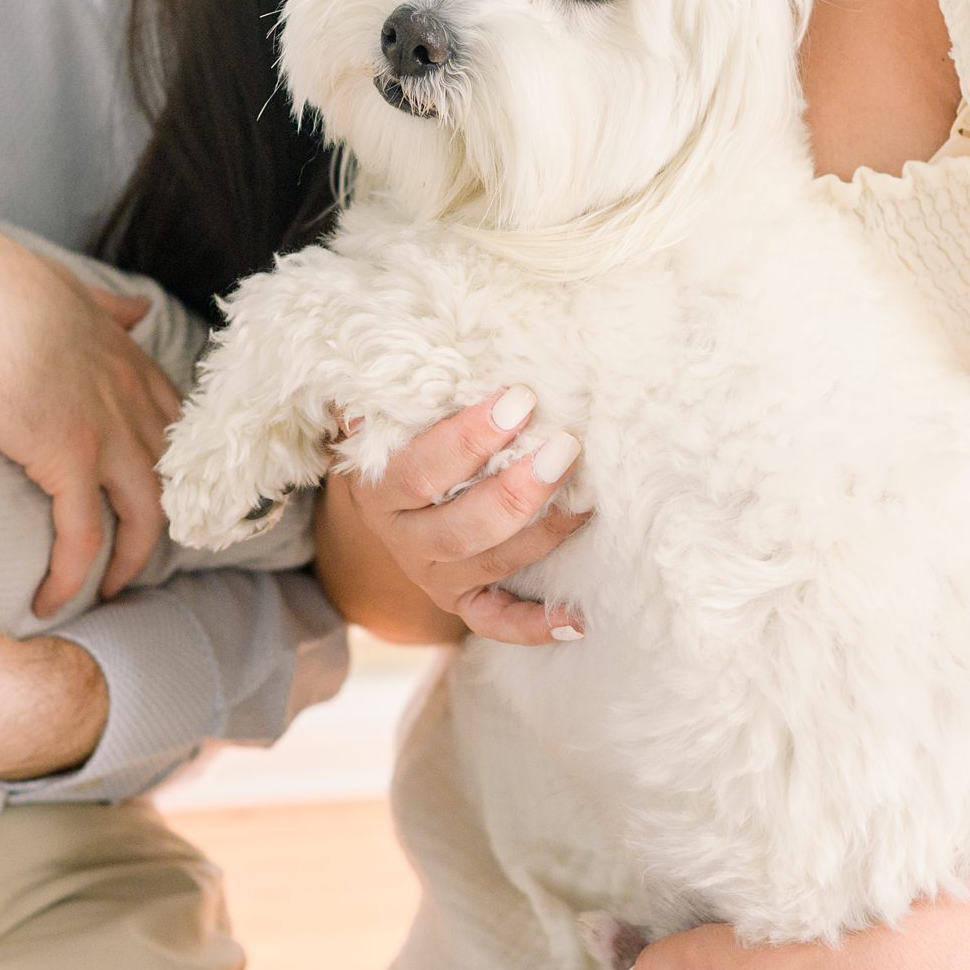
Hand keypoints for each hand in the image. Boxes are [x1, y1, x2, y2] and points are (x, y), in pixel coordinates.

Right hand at [0, 213, 179, 616]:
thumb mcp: (69, 287)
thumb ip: (106, 306)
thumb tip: (139, 308)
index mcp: (126, 357)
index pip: (171, 417)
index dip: (170, 458)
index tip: (158, 488)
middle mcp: (129, 396)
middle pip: (170, 472)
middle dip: (163, 517)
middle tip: (141, 552)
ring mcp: (107, 431)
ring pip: (145, 514)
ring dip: (131, 560)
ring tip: (107, 590)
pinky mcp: (70, 462)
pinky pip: (84, 537)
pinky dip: (73, 575)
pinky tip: (52, 599)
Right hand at [321, 388, 588, 644]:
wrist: (385, 507)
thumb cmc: (401, 442)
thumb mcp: (387, 416)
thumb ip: (398, 391)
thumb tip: (421, 343)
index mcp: (381, 490)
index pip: (420, 469)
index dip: (469, 437)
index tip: (521, 399)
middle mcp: (405, 541)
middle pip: (460, 527)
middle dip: (517, 490)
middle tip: (566, 448)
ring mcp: (435, 577)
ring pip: (489, 564)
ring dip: (543, 533)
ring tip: (588, 499)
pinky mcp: (462, 604)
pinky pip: (496, 623)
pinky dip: (535, 626)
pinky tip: (579, 618)